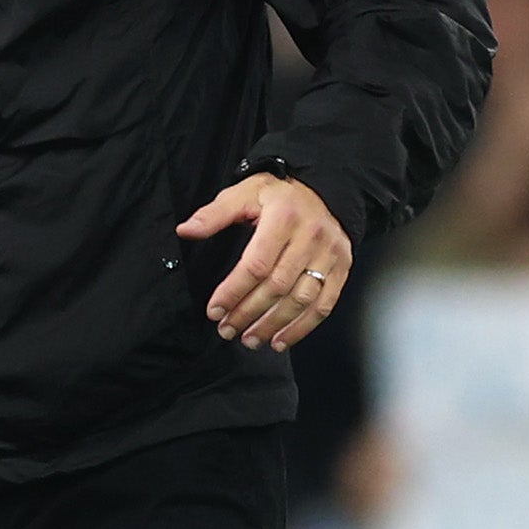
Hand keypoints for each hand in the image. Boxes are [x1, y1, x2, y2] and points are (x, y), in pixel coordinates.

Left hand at [180, 173, 351, 350]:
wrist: (326, 188)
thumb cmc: (280, 194)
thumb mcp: (245, 192)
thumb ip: (215, 214)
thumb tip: (185, 230)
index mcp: (284, 217)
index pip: (256, 264)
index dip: (233, 291)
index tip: (215, 310)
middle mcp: (311, 237)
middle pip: (277, 286)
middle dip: (248, 313)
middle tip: (227, 330)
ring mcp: (330, 254)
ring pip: (301, 299)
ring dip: (273, 325)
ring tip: (250, 339)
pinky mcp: (343, 267)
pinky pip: (324, 304)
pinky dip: (302, 327)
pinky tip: (281, 340)